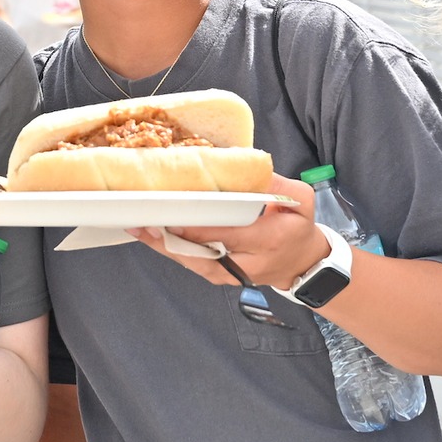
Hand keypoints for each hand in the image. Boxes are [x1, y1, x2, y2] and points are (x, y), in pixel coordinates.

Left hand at [126, 173, 324, 290]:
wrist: (302, 263)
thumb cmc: (298, 227)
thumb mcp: (301, 199)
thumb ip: (275, 183)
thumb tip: (246, 165)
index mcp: (269, 239)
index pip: (230, 233)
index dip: (200, 228)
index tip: (175, 214)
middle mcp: (248, 262)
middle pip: (204, 251)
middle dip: (172, 235)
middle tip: (144, 219)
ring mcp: (232, 274)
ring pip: (193, 262)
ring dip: (164, 246)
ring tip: (139, 228)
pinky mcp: (220, 277)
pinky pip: (192, 265)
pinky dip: (170, 251)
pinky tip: (150, 237)